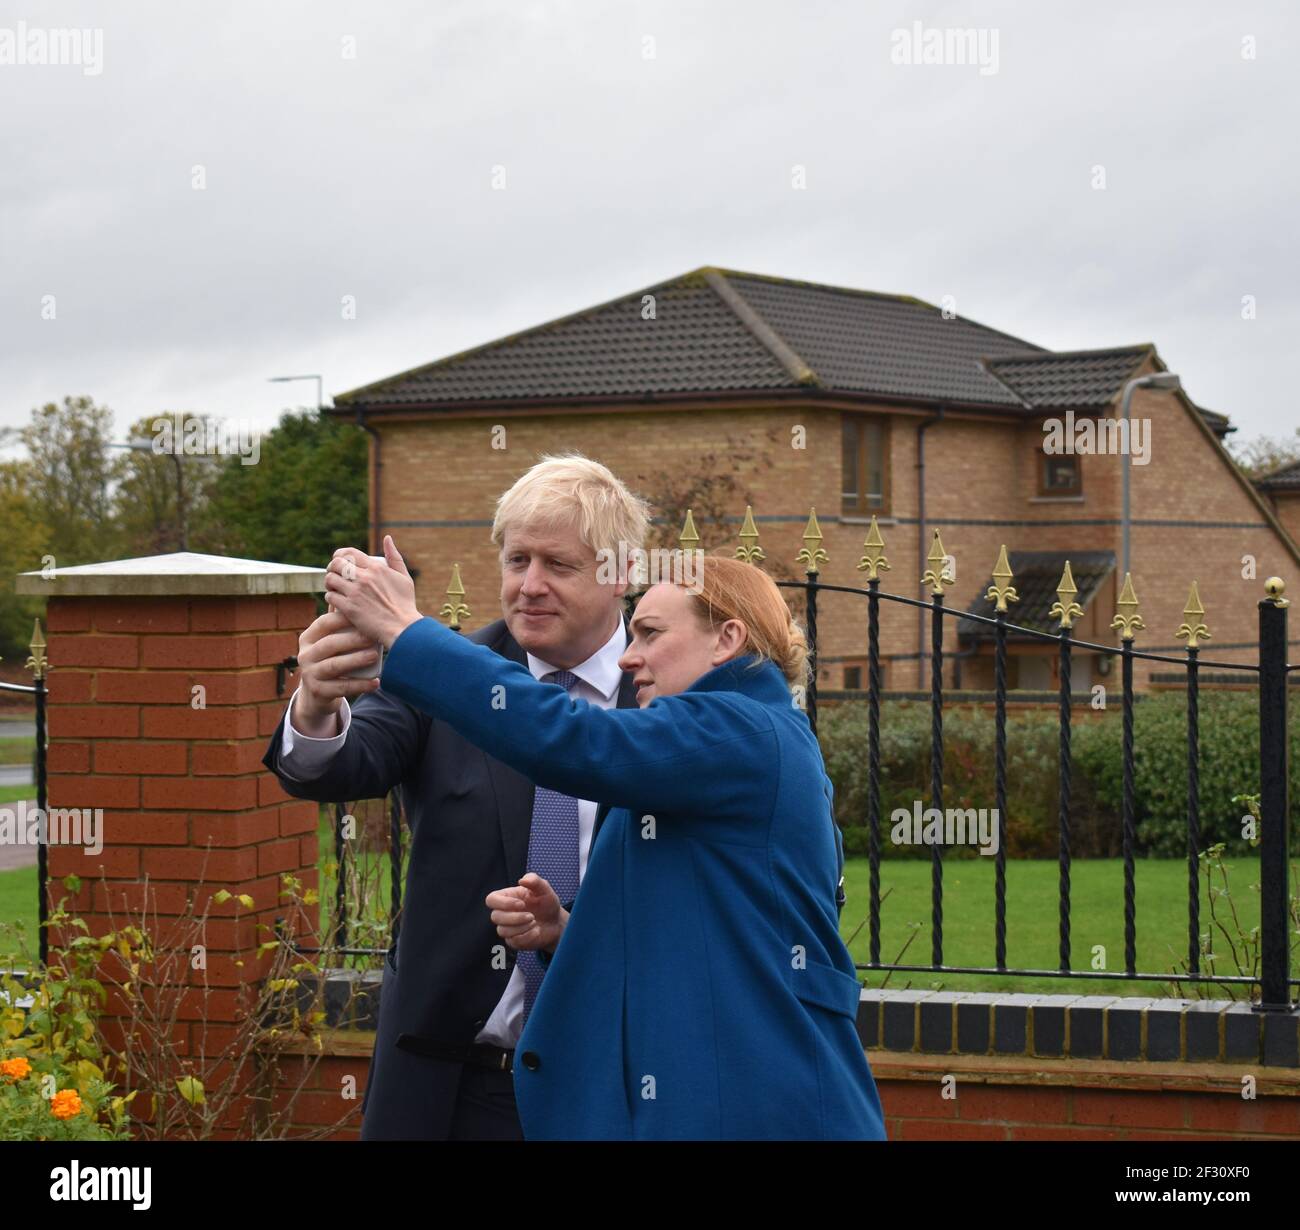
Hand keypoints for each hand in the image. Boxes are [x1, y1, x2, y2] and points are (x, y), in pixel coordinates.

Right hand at [292, 609, 382, 733]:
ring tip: (375, 656)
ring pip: (335, 666)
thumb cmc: (331, 658)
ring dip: (356, 660)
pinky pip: (342, 687)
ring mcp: (310, 674)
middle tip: (373, 636)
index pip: (325, 623)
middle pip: (330, 644)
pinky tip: (376, 682)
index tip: (365, 614)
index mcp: (308, 637)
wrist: (318, 692)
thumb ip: (340, 623)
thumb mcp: (330, 640)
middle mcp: (305, 654)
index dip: (343, 618)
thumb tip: (356, 593)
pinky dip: (360, 685)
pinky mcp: (319, 691)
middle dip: (353, 639)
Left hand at [324, 535, 421, 648]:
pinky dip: (331, 598)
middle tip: (334, 575)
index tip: (338, 560)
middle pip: (336, 563)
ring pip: (330, 579)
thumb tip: (387, 538)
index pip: (350, 553)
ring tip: (333, 588)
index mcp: (376, 568)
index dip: (340, 554)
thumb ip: (394, 557)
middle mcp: (364, 577)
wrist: (402, 628)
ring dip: (329, 583)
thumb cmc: (405, 604)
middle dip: (332, 567)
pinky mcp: (349, 608)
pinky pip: (330, 597)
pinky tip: (336, 601)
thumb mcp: (404, 577)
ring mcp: (356, 593)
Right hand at [485, 873, 568, 952]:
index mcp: (506, 897)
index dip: (503, 903)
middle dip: (515, 917)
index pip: (491, 900)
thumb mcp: (544, 889)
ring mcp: (507, 928)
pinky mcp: (513, 941)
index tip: (522, 904)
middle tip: (532, 916)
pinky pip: (513, 941)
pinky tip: (537, 931)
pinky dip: (527, 937)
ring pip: (502, 931)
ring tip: (535, 923)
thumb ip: (534, 880)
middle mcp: (503, 913)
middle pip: (495, 917)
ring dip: (521, 927)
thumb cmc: (546, 903)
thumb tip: (522, 880)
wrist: (556, 922)